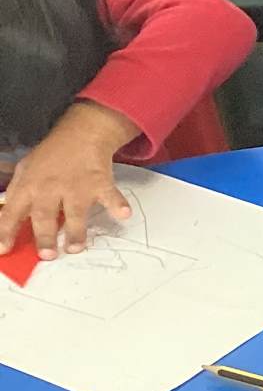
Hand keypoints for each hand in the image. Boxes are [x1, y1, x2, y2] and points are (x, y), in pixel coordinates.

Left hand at [0, 103, 137, 258]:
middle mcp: (50, 187)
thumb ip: (19, 195)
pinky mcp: (99, 183)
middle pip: (44, 214)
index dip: (6, 231)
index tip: (4, 249)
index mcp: (29, 186)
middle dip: (44, 236)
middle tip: (46, 255)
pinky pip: (109, 196)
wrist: (80, 134)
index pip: (13, 212)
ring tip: (75, 248)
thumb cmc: (51, 157)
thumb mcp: (26, 171)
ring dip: (76, 231)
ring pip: (75, 211)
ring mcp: (76, 186)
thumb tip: (8, 221)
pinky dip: (118, 205)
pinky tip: (123, 214)